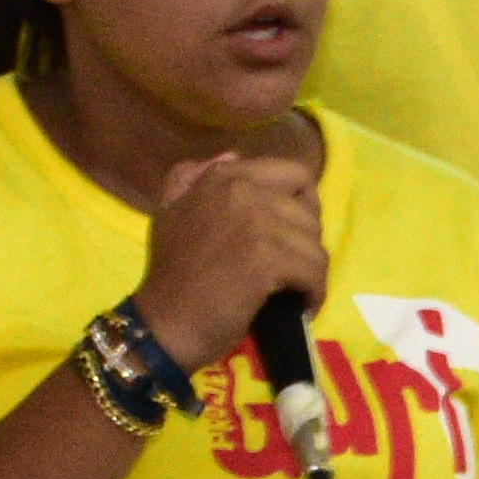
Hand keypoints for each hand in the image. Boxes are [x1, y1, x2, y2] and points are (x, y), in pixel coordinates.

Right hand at [134, 141, 329, 371]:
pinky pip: (314, 271)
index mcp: (222, 176)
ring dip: (311, 274)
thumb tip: (234, 155)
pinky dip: (313, 293)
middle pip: (310, 213)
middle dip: (307, 245)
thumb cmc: (171, 275)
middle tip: (292, 271)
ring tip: (295, 293)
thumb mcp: (171, 211)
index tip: (293, 234)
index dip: (303, 206)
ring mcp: (255, 223)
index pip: (294, 174)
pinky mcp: (267, 259)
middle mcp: (241, 190)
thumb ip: (195, 178)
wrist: (164, 324)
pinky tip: (301, 307)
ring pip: (315, 245)